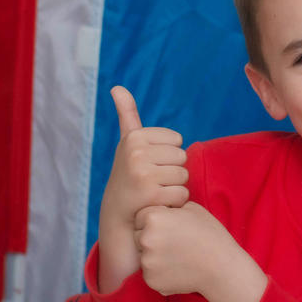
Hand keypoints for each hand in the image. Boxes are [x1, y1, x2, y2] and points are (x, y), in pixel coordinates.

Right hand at [101, 86, 187, 226]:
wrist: (118, 214)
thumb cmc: (129, 174)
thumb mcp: (129, 143)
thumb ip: (127, 114)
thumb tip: (117, 87)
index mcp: (135, 137)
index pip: (177, 140)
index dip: (168, 155)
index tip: (149, 164)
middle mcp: (136, 153)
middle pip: (182, 157)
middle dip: (172, 171)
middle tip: (152, 180)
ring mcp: (142, 174)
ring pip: (184, 176)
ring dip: (174, 187)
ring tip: (154, 191)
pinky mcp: (151, 195)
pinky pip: (182, 194)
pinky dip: (174, 202)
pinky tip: (157, 203)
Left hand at [134, 203, 267, 301]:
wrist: (222, 267)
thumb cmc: (210, 235)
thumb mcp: (192, 209)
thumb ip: (170, 207)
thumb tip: (159, 207)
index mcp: (154, 218)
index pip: (141, 216)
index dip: (157, 220)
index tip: (172, 227)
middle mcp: (145, 238)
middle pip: (137, 236)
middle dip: (151, 238)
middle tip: (175, 242)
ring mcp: (146, 261)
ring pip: (143, 255)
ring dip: (155, 256)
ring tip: (179, 256)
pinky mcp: (150, 280)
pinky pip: (149, 273)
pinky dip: (160, 272)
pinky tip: (179, 268)